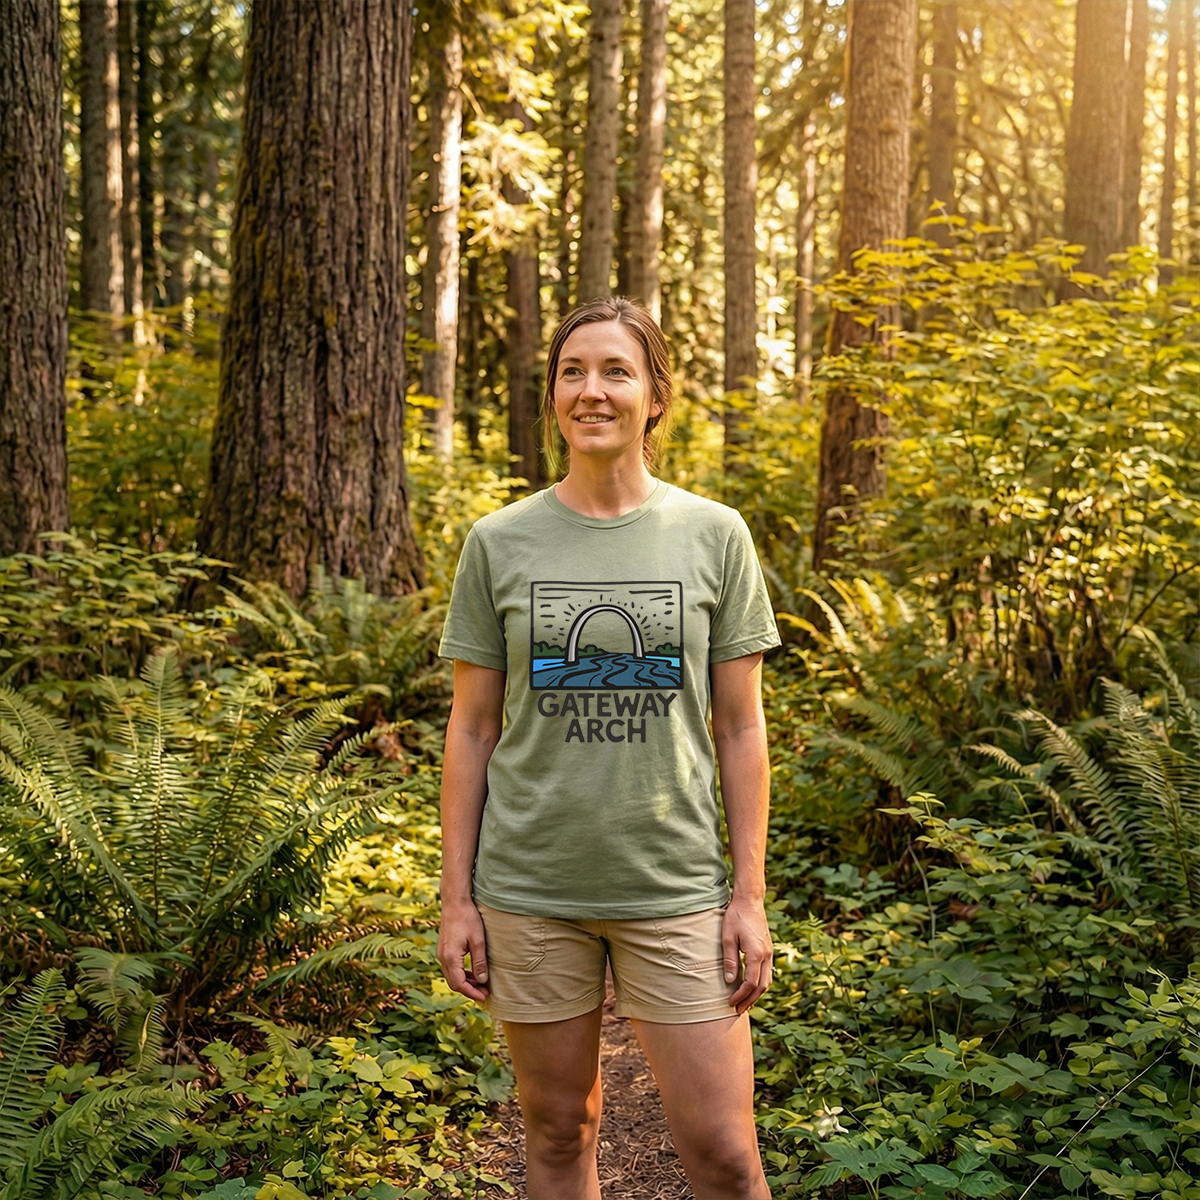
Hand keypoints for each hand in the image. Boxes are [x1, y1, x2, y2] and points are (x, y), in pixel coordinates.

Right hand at [437, 898, 489, 1001]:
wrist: (455, 901)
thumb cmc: (467, 918)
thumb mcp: (478, 941)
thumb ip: (479, 962)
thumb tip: (482, 981)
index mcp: (450, 957)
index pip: (459, 984)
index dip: (472, 993)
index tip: (484, 997)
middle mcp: (442, 957)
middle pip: (454, 983)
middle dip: (469, 990)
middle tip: (485, 993)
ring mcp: (442, 953)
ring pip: (452, 976)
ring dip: (465, 982)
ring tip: (481, 984)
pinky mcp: (444, 949)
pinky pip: (451, 967)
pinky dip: (462, 973)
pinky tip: (473, 972)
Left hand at [722, 894, 772, 1014]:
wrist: (750, 900)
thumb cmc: (736, 916)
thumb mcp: (728, 937)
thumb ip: (729, 960)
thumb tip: (730, 981)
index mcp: (756, 953)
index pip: (751, 983)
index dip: (740, 995)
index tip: (730, 1003)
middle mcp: (766, 955)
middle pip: (762, 986)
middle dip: (750, 1000)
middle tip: (737, 1010)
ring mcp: (769, 952)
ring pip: (767, 980)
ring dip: (756, 994)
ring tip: (745, 1003)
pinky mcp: (768, 949)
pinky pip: (767, 972)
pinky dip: (760, 983)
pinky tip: (752, 987)